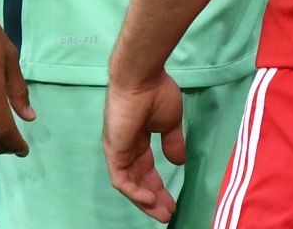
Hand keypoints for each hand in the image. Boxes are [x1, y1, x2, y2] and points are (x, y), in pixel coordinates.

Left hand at [104, 74, 185, 222]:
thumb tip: (179, 162)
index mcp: (138, 141)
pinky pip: (121, 180)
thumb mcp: (169, 123)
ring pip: (130, 184)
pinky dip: (135, 191)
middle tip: (169, 213)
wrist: (142, 79)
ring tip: (162, 212)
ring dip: (145, 200)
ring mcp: (118, 151)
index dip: (160, 186)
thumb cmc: (157, 94)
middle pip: (139, 181)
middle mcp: (126, 149)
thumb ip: (172, 143)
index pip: (147, 170)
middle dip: (154, 199)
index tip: (173, 200)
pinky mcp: (114, 152)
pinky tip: (149, 200)